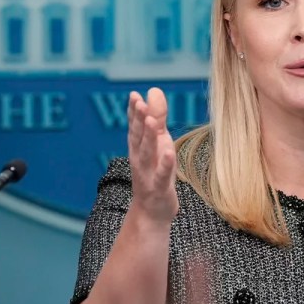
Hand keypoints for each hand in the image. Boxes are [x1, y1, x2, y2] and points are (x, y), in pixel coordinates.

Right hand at [127, 88, 178, 222]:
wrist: (151, 211)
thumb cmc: (156, 171)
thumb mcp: (158, 143)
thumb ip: (157, 118)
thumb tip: (153, 91)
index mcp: (139, 147)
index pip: (134, 126)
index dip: (134, 111)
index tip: (134, 95)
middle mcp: (140, 158)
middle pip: (138, 136)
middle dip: (138, 119)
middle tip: (138, 101)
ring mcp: (148, 173)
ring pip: (147, 153)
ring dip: (147, 137)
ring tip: (149, 120)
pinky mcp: (159, 187)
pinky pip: (161, 175)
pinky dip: (164, 163)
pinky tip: (168, 152)